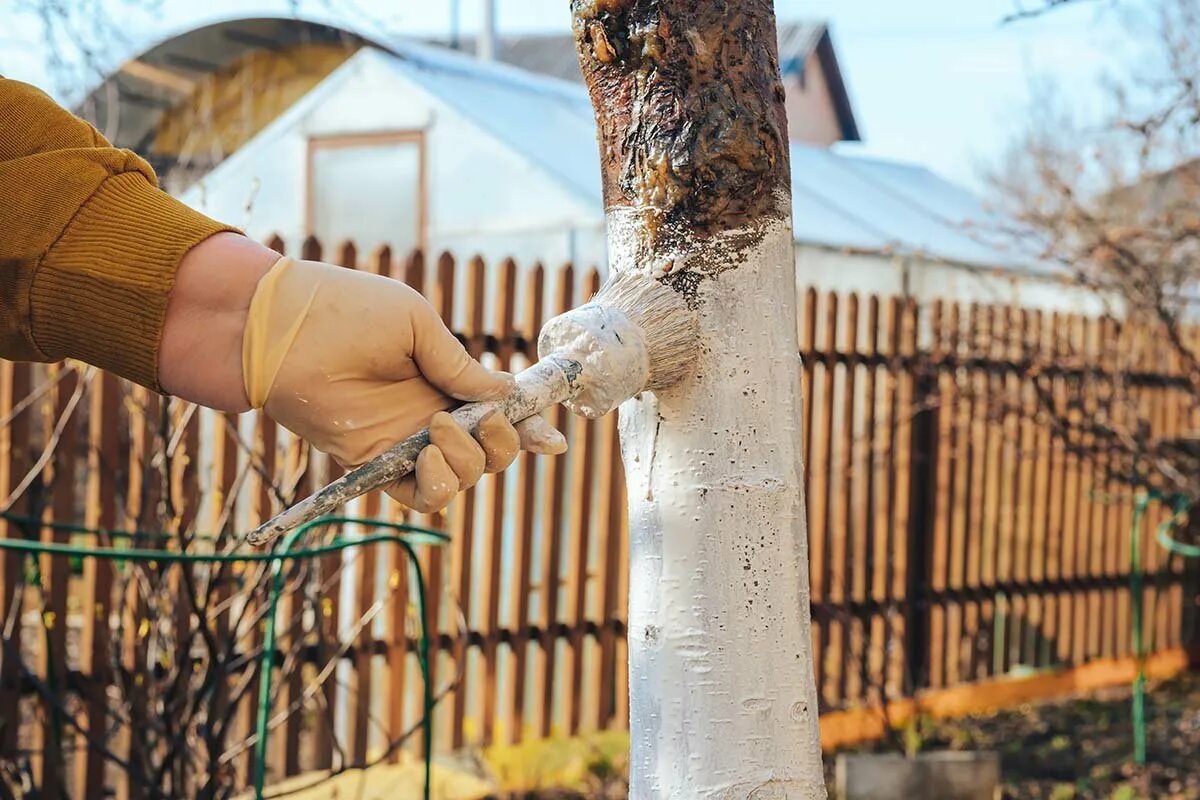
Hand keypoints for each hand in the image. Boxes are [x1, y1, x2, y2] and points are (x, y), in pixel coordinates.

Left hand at [161, 236, 564, 512]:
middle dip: (505, 445)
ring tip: (439, 430)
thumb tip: (506, 395)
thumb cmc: (346, 311)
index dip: (530, 428)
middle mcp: (432, 416)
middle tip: (485, 422)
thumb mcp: (417, 325)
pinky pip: (422, 497)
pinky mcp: (376, 464)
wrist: (282, 329)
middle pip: (491, 454)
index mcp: (446, 380)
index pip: (499, 413)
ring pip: (464, 478)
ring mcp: (406, 442)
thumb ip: (460, 366)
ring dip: (469, 462)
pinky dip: (438, 486)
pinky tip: (428, 457)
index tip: (552, 439)